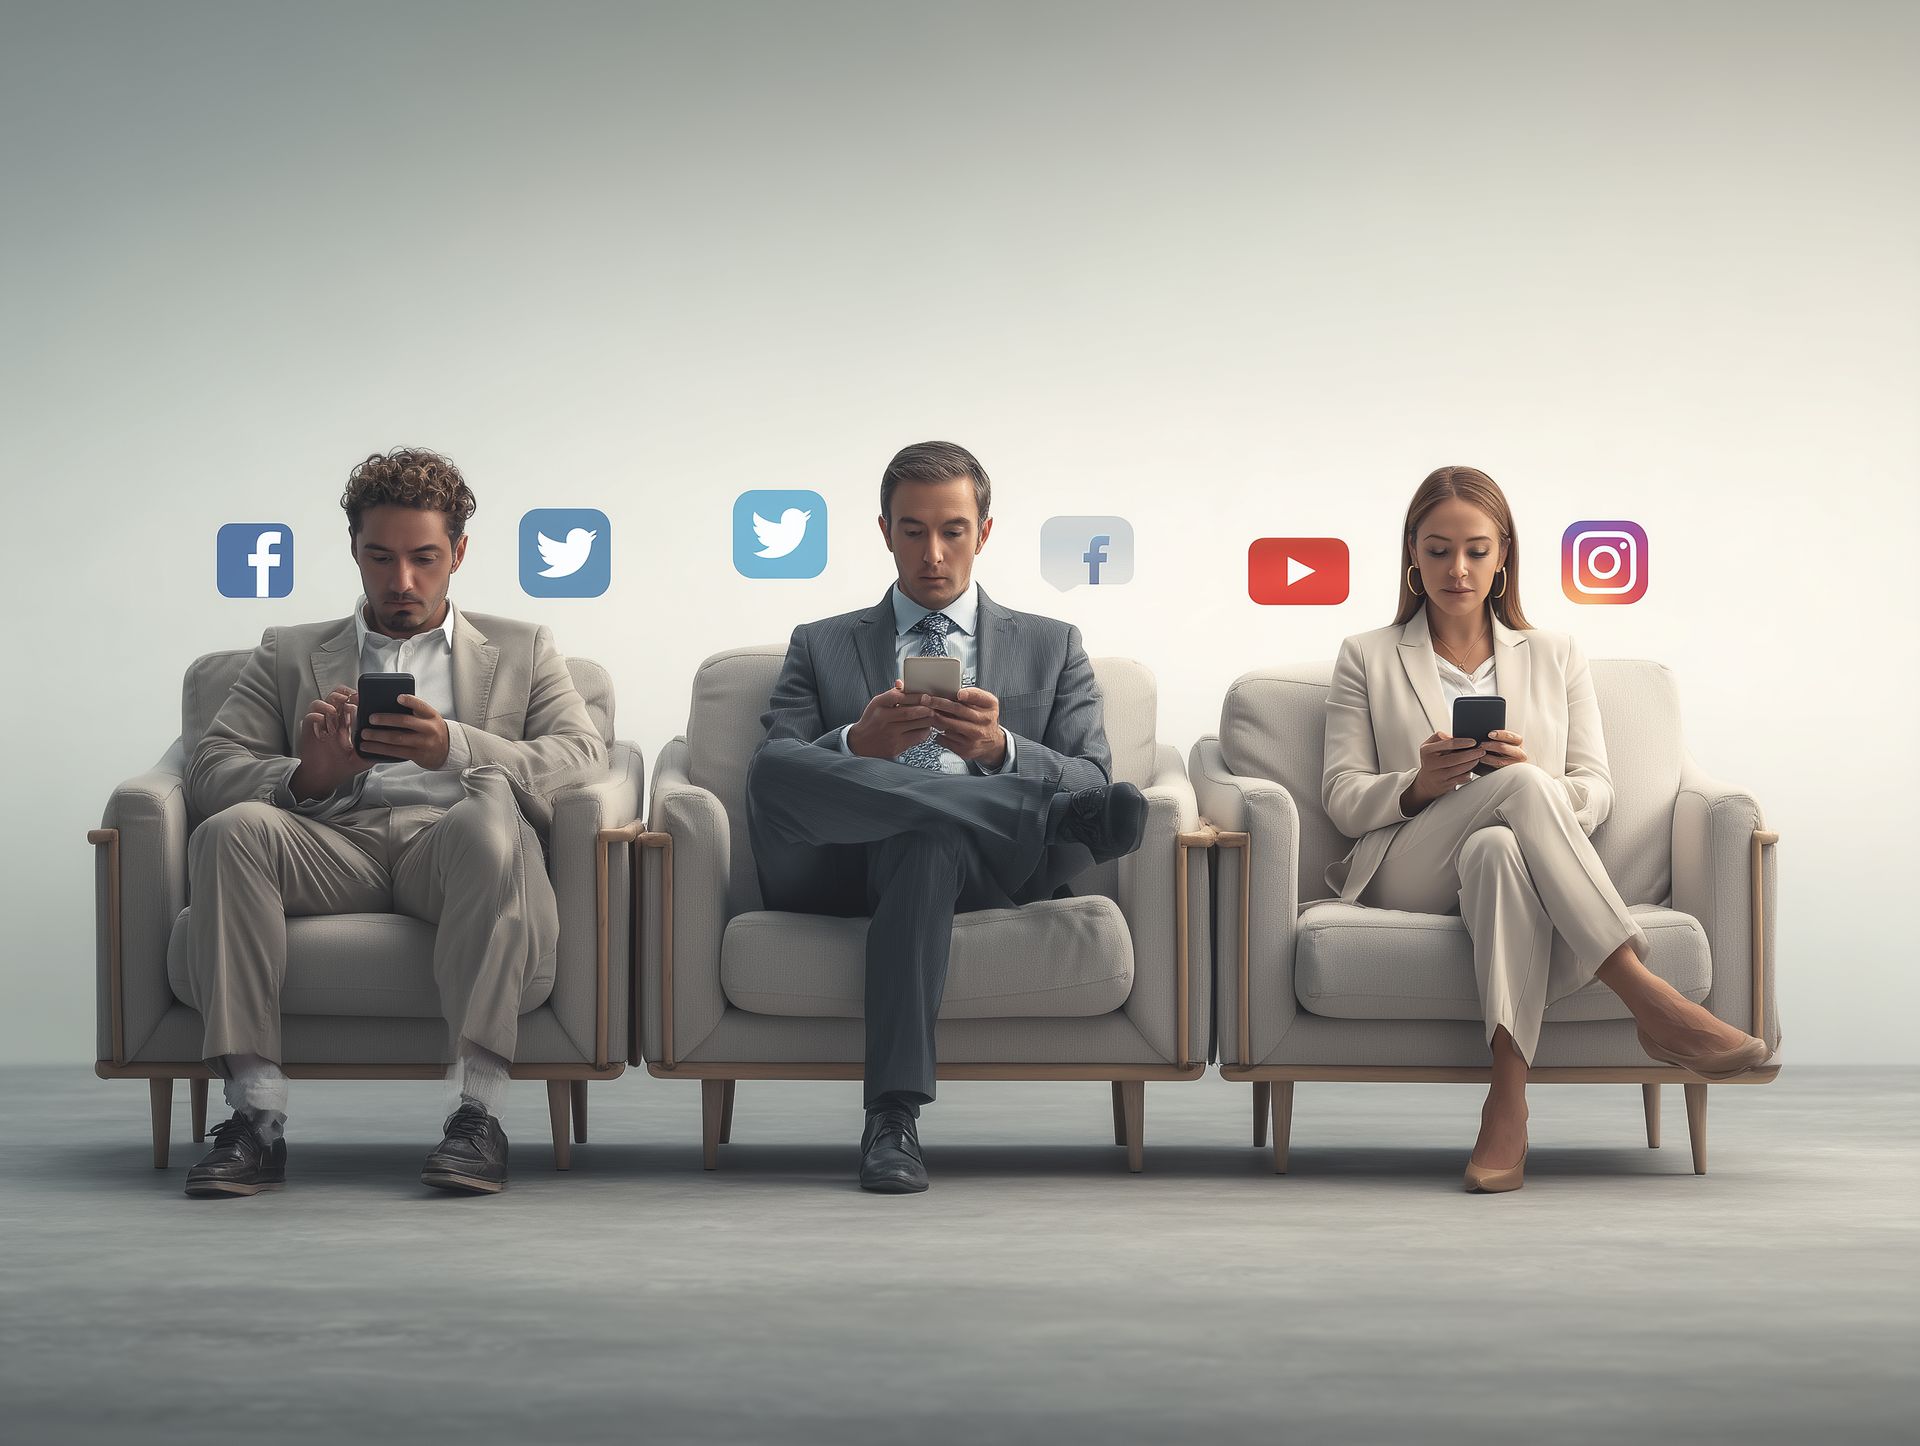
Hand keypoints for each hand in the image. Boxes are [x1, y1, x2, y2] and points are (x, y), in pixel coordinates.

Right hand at [290, 686, 374, 800]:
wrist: (326, 778)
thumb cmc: (342, 767)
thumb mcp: (364, 757)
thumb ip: (376, 748)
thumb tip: (391, 743)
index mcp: (345, 724)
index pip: (347, 701)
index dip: (353, 696)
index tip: (361, 698)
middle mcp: (332, 722)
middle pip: (333, 697)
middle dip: (341, 695)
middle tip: (348, 700)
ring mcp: (320, 726)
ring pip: (319, 704)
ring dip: (327, 705)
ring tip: (334, 712)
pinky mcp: (309, 732)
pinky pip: (309, 717)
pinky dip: (317, 718)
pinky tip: (326, 728)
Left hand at [357, 694, 451, 770]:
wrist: (447, 751)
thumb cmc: (433, 732)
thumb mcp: (430, 719)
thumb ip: (415, 712)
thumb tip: (388, 706)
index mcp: (431, 716)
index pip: (421, 706)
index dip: (410, 701)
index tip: (398, 698)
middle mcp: (428, 729)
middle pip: (405, 722)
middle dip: (386, 720)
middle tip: (371, 719)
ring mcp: (423, 743)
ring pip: (397, 739)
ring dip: (378, 737)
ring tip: (365, 735)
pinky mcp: (417, 755)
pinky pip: (396, 752)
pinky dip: (381, 750)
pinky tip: (371, 748)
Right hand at [846, 681, 938, 759]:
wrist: (859, 742)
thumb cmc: (872, 720)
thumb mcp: (877, 703)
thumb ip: (892, 694)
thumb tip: (904, 683)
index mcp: (878, 704)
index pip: (900, 696)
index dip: (916, 696)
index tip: (927, 696)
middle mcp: (883, 719)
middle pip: (912, 712)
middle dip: (928, 709)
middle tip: (937, 706)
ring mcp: (890, 734)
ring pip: (917, 725)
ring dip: (930, 720)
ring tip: (935, 716)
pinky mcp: (896, 747)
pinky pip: (917, 738)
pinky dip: (925, 731)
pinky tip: (926, 727)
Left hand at [928, 687, 1005, 768]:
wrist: (991, 744)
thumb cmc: (985, 719)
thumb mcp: (989, 704)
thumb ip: (976, 694)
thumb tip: (959, 692)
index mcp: (989, 710)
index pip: (978, 699)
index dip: (969, 695)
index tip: (958, 693)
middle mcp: (982, 725)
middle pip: (958, 711)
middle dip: (939, 703)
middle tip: (926, 699)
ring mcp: (972, 739)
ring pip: (947, 726)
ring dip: (934, 718)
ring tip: (926, 712)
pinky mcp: (963, 750)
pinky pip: (943, 739)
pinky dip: (937, 732)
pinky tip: (937, 728)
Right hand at [1400, 731, 1484, 814]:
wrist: (1426, 781)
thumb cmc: (1431, 760)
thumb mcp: (1430, 746)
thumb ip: (1441, 738)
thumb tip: (1456, 736)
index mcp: (1427, 750)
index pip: (1447, 744)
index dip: (1462, 742)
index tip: (1473, 742)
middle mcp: (1431, 763)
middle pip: (1455, 758)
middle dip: (1471, 754)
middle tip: (1481, 751)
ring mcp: (1437, 775)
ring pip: (1459, 769)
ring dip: (1471, 763)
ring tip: (1478, 758)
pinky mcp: (1444, 785)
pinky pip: (1460, 779)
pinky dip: (1468, 774)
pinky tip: (1471, 770)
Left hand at [1478, 729, 1527, 769]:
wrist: (1514, 765)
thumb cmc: (1508, 752)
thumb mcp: (1507, 743)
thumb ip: (1500, 739)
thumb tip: (1488, 735)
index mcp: (1518, 743)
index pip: (1511, 737)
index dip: (1501, 735)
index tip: (1490, 734)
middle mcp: (1520, 753)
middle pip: (1504, 748)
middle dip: (1491, 746)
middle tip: (1481, 745)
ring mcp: (1515, 764)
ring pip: (1501, 761)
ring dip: (1488, 757)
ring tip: (1480, 754)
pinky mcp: (1510, 772)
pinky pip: (1498, 768)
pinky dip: (1489, 763)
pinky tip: (1483, 760)